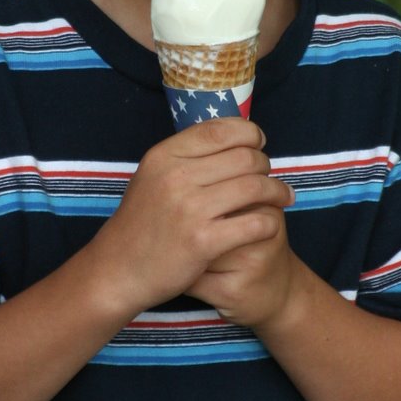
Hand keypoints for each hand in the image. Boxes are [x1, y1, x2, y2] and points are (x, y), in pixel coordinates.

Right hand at [93, 119, 293, 317]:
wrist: (117, 271)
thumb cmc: (140, 224)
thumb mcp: (151, 177)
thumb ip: (184, 158)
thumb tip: (226, 137)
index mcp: (163, 156)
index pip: (219, 130)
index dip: (249, 133)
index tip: (259, 144)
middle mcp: (176, 177)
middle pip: (244, 157)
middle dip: (266, 166)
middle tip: (271, 179)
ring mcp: (189, 209)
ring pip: (255, 187)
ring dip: (277, 192)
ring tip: (283, 198)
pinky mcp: (203, 241)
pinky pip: (254, 223)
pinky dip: (270, 222)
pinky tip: (270, 225)